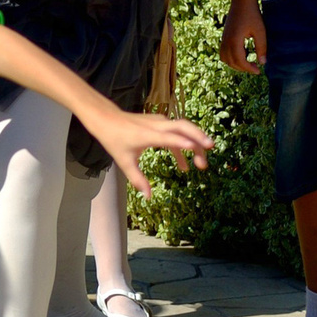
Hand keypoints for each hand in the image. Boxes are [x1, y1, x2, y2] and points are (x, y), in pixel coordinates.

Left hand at [86, 107, 213, 197]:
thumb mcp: (124, 161)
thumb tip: (148, 197)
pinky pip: (177, 133)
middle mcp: (156, 125)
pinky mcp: (160, 123)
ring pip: (184, 128)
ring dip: (195, 142)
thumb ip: (137, 179)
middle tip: (209, 150)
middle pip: (183, 127)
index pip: (167, 136)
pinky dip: (183, 146)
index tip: (194, 148)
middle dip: (198, 137)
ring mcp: (160, 122)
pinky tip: (184, 166)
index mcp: (146, 134)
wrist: (107, 118)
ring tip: (201, 163)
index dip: (181, 142)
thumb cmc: (114, 139)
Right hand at [221, 1, 267, 74]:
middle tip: (255, 68)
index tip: (258, 71)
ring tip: (248, 63)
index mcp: (235, 41)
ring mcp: (223, 39)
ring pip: (225, 59)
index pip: (239, 61)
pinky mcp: (224, 37)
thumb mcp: (260, 31)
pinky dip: (231, 58)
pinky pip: (223, 53)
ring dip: (235, 64)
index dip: (248, 68)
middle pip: (231, 62)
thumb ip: (261, 47)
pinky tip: (242, 55)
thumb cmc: (253, 15)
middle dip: (243, 68)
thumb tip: (263, 63)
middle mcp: (226, 42)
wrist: (241, 3)